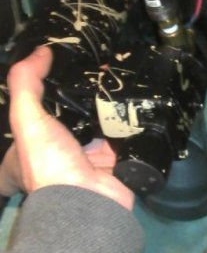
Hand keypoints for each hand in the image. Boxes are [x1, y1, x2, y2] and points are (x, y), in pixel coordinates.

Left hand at [0, 46, 133, 210]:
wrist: (88, 202)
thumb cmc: (50, 162)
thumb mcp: (27, 118)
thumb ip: (27, 82)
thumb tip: (42, 51)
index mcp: (31, 148)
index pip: (33, 117)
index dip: (41, 98)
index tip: (55, 74)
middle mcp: (59, 155)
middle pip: (68, 120)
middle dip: (79, 101)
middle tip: (93, 73)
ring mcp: (89, 161)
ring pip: (98, 128)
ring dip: (106, 110)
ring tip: (115, 81)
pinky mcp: (115, 165)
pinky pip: (123, 140)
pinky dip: (129, 126)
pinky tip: (134, 104)